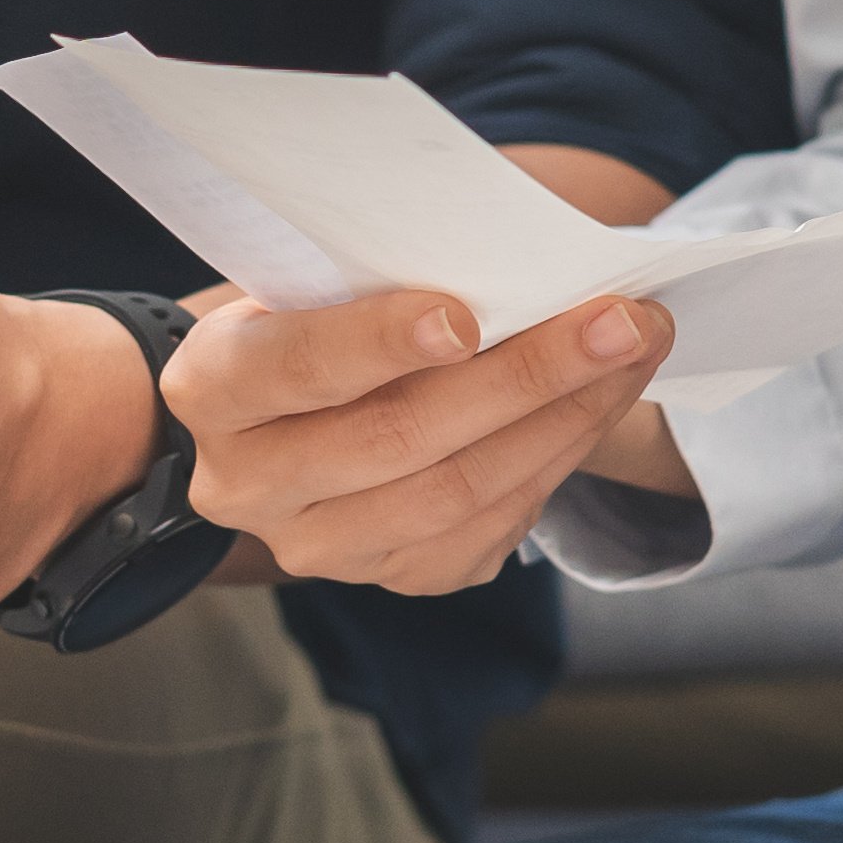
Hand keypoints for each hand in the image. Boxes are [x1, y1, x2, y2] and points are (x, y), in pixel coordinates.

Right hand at [162, 287, 674, 594]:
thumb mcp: (312, 281)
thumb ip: (378, 278)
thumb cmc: (312, 315)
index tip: (464, 313)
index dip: (376, 343)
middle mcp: (245, 484)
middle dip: (523, 375)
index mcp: (210, 390)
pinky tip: (598, 406)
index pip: (292, 367)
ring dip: (562, 421)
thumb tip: (517, 268)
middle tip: (618, 322)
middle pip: (396, 438)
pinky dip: (553, 464)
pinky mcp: (385, 574)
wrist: (290, 407)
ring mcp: (315, 545)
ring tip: (632, 354)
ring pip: (453, 494)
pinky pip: (484, 532)